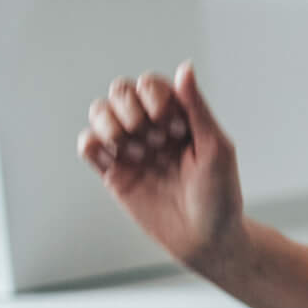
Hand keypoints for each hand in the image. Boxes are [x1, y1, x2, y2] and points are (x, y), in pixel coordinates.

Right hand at [76, 61, 244, 269]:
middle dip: (132, 109)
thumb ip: (197, 108)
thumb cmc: (220, 196)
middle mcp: (151, 128)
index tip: (176, 129)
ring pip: (100, 112)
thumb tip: (185, 67)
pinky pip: (88, 145)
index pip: (150, 84)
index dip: (157, 99)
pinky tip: (115, 159)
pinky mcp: (113, 173)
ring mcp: (130, 149)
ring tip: (134, 150)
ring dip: (111, 123)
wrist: (206, 240)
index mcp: (178, 117)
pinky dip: (92, 143)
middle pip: (121, 91)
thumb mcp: (216, 148)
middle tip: (155, 141)